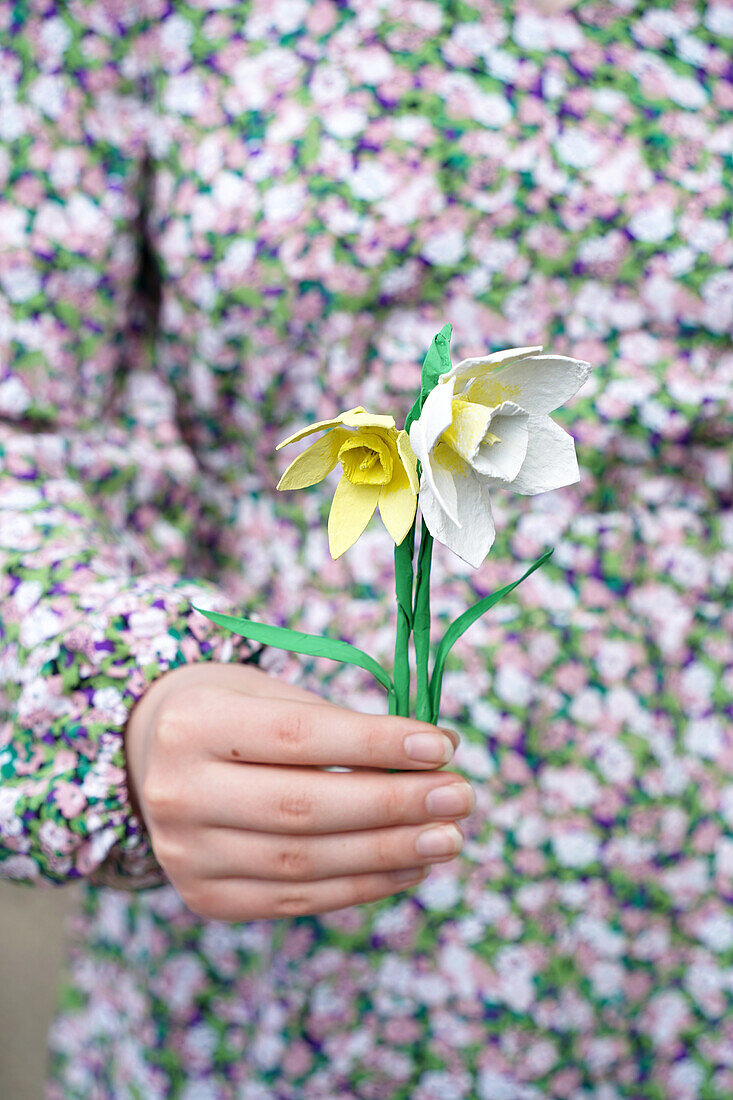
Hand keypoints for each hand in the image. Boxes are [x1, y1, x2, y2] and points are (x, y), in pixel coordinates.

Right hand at [124, 662, 474, 921]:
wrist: (153, 758)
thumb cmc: (235, 713)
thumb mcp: (272, 696)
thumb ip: (344, 724)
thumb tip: (440, 750)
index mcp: (191, 725)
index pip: (297, 738)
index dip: (373, 744)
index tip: (440, 745)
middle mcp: (177, 793)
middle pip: (303, 807)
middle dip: (394, 804)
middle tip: (460, 796)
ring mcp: (185, 855)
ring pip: (304, 863)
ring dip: (389, 853)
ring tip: (448, 837)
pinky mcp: (206, 898)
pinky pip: (297, 900)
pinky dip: (362, 886)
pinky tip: (410, 867)